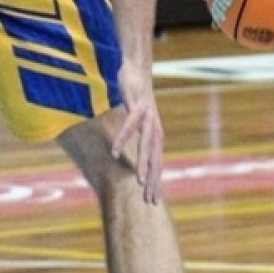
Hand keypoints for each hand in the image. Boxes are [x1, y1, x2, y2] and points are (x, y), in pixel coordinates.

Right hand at [112, 64, 164, 203]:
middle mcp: (156, 129)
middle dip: (154, 180)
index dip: (156, 182)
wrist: (137, 71)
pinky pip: (130, 126)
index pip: (158, 163)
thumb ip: (139, 137)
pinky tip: (115, 152)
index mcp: (155, 135)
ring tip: (140, 182)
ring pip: (147, 146)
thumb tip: (136, 155)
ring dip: (144, 164)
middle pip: (156, 159)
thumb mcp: (139, 122)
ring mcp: (149, 118)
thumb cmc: (137, 99)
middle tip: (150, 199)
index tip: (152, 201)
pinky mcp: (139, 107)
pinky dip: (123, 139)